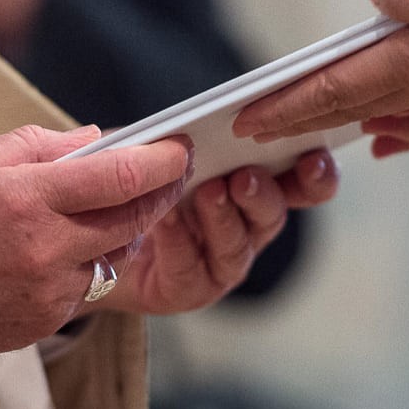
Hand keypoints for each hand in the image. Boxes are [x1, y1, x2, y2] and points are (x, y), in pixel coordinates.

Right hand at [0, 125, 190, 358]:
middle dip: (159, 196)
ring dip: (121, 234)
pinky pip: (82, 292)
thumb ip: (43, 147)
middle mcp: (43, 248)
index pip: (120, 179)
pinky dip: (84, 268)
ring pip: (112, 259)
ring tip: (111, 213)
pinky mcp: (39, 324)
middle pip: (131, 221)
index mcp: (26, 198)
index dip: (161, 163)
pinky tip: (62, 252)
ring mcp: (44, 292)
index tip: (180, 150)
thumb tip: (97, 141)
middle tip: (170, 178)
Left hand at [90, 150, 338, 314]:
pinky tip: (168, 218)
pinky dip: (180, 241)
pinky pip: (191, 270)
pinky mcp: (187, 289)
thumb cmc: (134, 183)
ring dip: (224, 218)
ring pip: (236, 247)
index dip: (316, 176)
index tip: (314, 156)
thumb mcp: (154, 146)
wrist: (92, 237)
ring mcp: (219, 263)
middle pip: (272, 216)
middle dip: (263, 194)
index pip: (302, 186)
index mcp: (253, 189)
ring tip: (209, 192)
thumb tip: (190, 119)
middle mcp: (245, 229)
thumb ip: (179, 132)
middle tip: (245, 174)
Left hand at [233, 0, 408, 153]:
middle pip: (349, 107)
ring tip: (302, 132)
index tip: (246, 122)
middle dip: (298, 120)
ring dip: (338, 125)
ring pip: (382, 117)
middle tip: (255, 134)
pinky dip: (395, 132)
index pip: (335, 87)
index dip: (287, 104)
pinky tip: (381, 141)